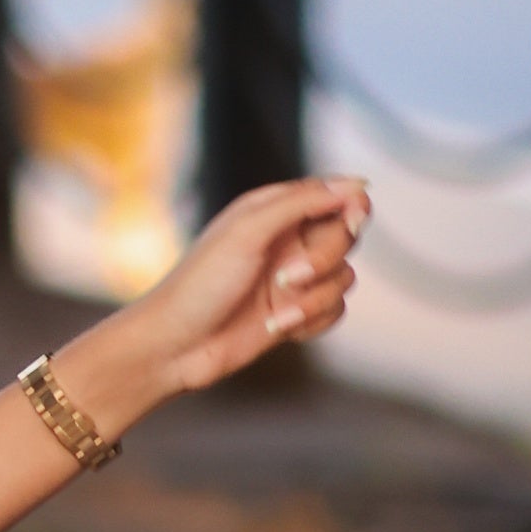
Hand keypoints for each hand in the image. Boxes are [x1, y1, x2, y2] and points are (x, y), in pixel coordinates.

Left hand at [109, 176, 370, 404]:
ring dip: (314, 299)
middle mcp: (288, 240)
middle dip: (324, 259)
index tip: (349, 219)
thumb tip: (355, 184)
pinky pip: (335, 310)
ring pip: (344, 278)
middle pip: (347, 236)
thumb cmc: (200, 283)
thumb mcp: (249, 230)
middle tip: (287, 277)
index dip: (352, 206)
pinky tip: (276, 328)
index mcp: (274, 210)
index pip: (337, 194)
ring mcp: (294, 278)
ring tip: (275, 315)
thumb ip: (302, 202)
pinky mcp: (296, 312)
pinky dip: (312, 321)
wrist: (174, 347)